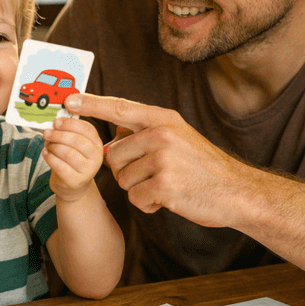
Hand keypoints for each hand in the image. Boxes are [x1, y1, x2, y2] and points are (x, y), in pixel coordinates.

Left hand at [43, 117, 103, 202]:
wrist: (72, 184)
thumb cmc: (71, 160)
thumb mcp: (73, 143)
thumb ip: (67, 131)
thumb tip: (56, 122)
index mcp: (97, 143)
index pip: (87, 129)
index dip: (70, 123)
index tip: (56, 122)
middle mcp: (96, 157)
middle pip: (77, 141)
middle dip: (59, 135)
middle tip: (47, 133)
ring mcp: (88, 171)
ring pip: (68, 153)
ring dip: (53, 146)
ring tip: (47, 145)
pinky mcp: (76, 181)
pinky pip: (60, 167)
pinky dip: (50, 158)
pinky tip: (46, 154)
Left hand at [64, 93, 250, 224]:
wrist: (236, 192)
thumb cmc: (203, 168)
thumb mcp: (179, 138)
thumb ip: (145, 134)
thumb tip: (109, 142)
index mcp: (164, 120)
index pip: (119, 108)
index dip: (91, 105)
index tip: (68, 101)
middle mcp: (161, 135)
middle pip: (113, 155)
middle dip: (126, 171)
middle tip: (153, 176)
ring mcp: (163, 160)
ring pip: (122, 179)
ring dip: (138, 189)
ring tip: (165, 186)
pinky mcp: (164, 186)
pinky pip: (135, 198)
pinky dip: (148, 204)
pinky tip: (168, 200)